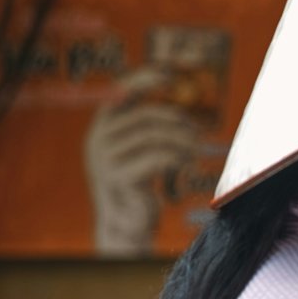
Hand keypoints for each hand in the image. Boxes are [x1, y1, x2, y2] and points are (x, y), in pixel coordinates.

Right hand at [84, 67, 201, 255]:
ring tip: (195, 154)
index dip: (143, 80)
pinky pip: (159, 156)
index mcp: (102, 128)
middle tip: (199, 135)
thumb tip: (180, 101)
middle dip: (179, 122)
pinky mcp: (117, 176)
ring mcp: (104, 157)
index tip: (169, 74)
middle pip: (147, 115)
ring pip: (156, 135)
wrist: (127, 224)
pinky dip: (179, 159)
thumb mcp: (144, 150)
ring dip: (183, 143)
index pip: (120, 93)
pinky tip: (186, 167)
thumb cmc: (141, 185)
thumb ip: (152, 127)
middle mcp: (98, 139)